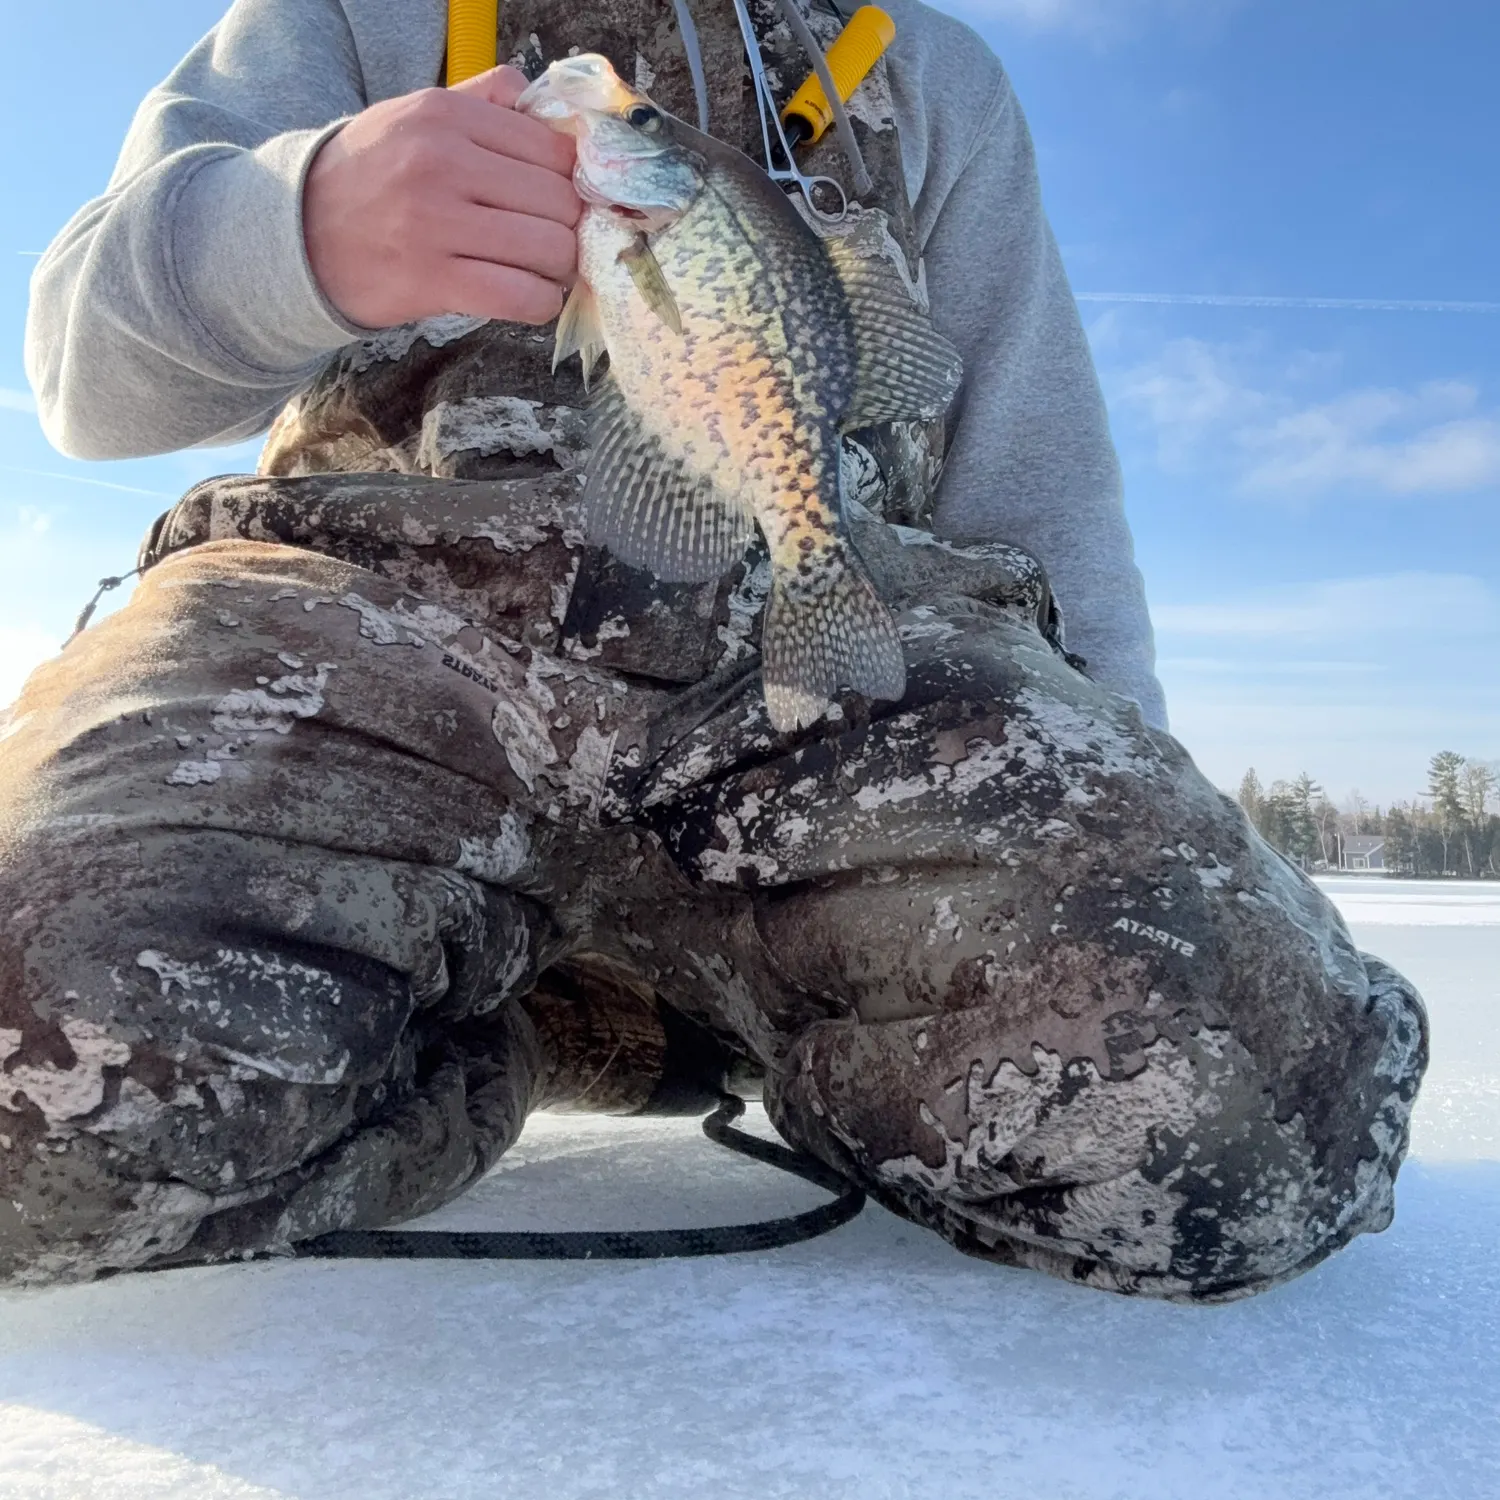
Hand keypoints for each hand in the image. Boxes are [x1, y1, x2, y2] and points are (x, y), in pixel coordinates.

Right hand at [303, 66, 579, 329]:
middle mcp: (441, 163)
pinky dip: (540, 302)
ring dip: (559, 269)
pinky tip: (531, 297)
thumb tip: (553, 109)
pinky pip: (521, 296)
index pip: (552, 148)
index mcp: (445, 116)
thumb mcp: (416, 117)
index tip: (561, 201)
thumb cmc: (372, 177)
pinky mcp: (432, 281)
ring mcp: (436, 224)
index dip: (571, 181)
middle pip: (559, 201)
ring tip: (541, 270)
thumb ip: (486, 102)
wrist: (298, 234)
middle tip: (552, 241)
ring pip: (549, 249)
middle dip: (568, 228)